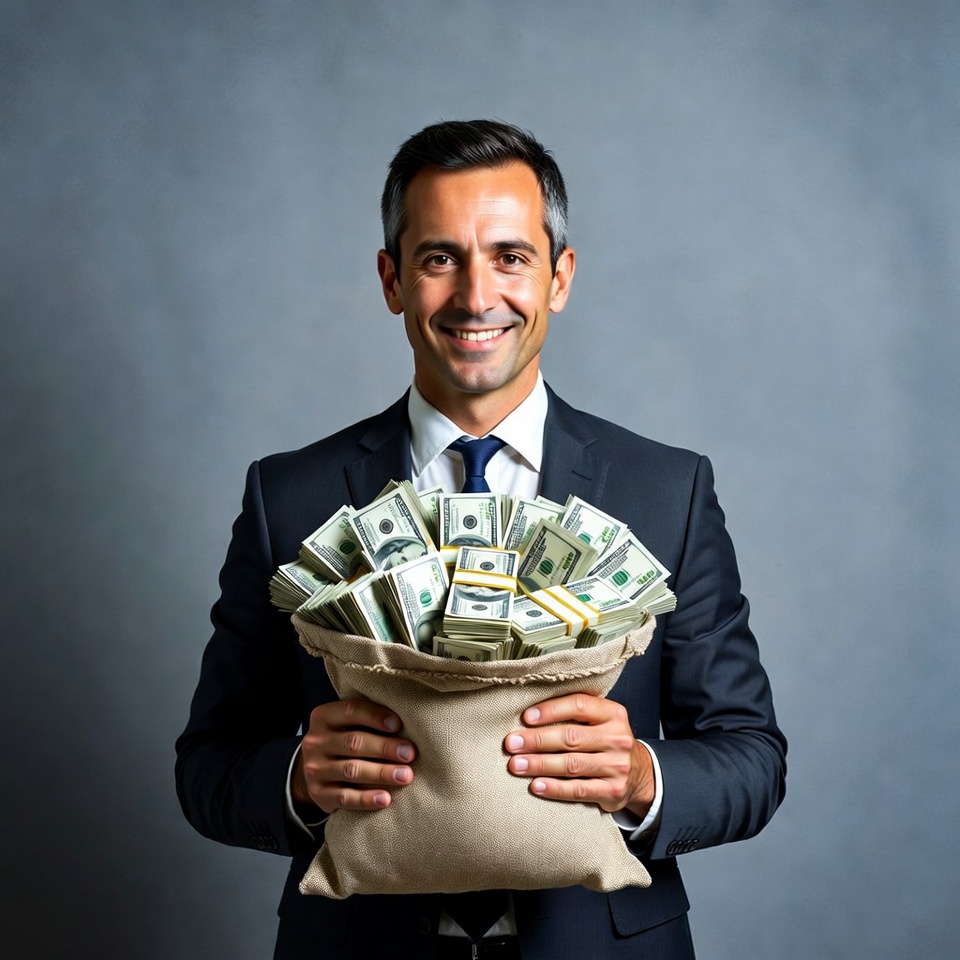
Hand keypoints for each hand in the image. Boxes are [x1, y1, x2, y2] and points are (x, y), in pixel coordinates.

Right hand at [293, 699, 415, 813]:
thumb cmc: (344, 740)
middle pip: (353, 742)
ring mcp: (315, 769)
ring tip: (405, 776)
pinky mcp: (319, 794)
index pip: (351, 710)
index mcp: (324, 717)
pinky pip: (345, 797)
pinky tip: (385, 799)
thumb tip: (408, 723)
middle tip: (409, 754)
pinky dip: (366, 799)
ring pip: (351, 770)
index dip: (375, 716)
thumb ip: (369, 720)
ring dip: (381, 773)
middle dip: (385, 747)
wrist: (317, 769)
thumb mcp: (348, 724)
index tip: (399, 724)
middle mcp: (316, 741)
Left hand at [504, 693, 654, 816]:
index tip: (525, 717)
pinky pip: (578, 789)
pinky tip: (535, 785)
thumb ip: (574, 713)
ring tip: (516, 765)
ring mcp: (617, 766)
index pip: (580, 705)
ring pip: (572, 764)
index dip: (551, 710)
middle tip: (511, 743)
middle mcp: (618, 738)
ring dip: (540, 764)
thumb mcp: (600, 720)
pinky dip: (554, 788)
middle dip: (537, 740)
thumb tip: (527, 715)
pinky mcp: (613, 791)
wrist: (639, 773)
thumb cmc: (605, 740)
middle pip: (572, 737)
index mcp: (613, 713)